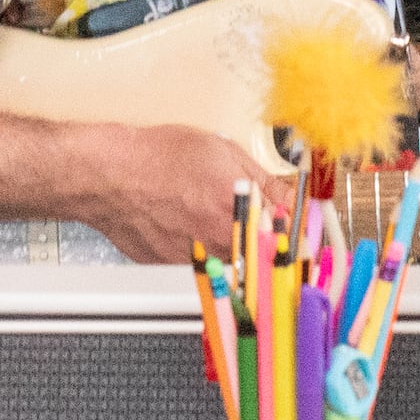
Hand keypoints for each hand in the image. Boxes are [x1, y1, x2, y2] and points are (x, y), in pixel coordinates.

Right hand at [60, 122, 284, 265]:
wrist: (109, 176)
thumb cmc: (159, 158)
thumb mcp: (225, 153)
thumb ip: (267, 181)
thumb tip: (297, 199)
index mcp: (240, 215)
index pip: (291, 239)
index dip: (303, 235)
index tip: (309, 236)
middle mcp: (221, 244)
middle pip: (261, 252)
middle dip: (268, 237)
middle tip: (257, 220)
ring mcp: (197, 260)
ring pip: (230, 257)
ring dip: (232, 241)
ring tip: (208, 212)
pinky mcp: (174, 266)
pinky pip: (201, 260)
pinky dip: (201, 244)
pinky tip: (186, 221)